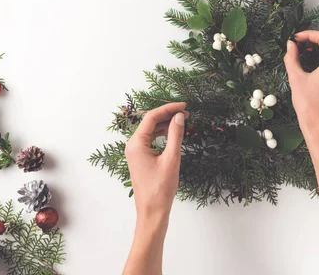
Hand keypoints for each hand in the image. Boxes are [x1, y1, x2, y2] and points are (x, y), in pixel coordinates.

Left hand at [125, 102, 188, 220]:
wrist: (152, 212)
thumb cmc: (161, 188)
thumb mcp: (172, 159)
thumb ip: (176, 135)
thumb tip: (180, 117)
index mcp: (136, 144)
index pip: (151, 117)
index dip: (168, 108)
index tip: (184, 106)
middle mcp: (132, 145)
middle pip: (150, 122)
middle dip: (168, 115)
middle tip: (186, 112)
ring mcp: (135, 152)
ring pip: (151, 131)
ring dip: (166, 124)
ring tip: (183, 120)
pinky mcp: (141, 159)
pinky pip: (151, 140)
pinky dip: (162, 134)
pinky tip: (174, 133)